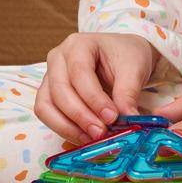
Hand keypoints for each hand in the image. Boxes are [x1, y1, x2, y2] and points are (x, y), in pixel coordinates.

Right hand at [35, 32, 159, 144]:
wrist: (123, 57)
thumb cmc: (126, 57)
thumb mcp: (134, 69)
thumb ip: (128, 93)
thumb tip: (127, 119)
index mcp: (78, 44)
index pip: (79, 72)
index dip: (94, 98)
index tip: (112, 117)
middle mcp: (58, 58)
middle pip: (59, 90)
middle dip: (80, 116)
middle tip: (102, 132)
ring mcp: (50, 76)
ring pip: (46, 105)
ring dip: (68, 126)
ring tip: (92, 138)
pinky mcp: (49, 94)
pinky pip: (47, 114)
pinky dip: (64, 129)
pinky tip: (84, 137)